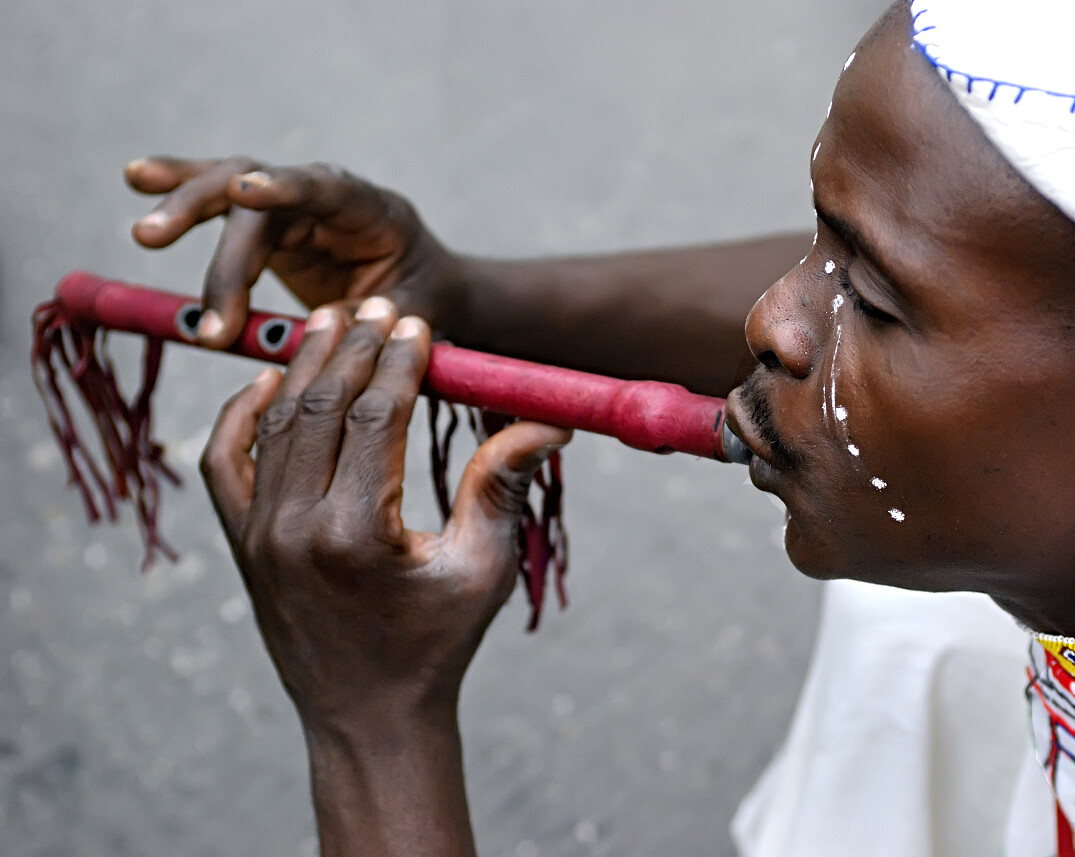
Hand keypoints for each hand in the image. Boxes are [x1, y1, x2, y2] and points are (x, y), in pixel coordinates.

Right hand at [126, 156, 461, 349]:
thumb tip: (326, 329)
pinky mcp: (268, 222)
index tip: (244, 192)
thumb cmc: (424, 299)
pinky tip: (136, 179)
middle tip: (166, 263)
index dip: (285, 187)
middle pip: (260, 196)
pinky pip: (221, 203)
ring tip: (143, 233)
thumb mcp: (414, 315)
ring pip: (231, 190)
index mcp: (373, 211)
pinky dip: (181, 189)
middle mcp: (327, 194)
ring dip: (184, 207)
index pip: (326, 190)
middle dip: (213, 230)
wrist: (425, 286)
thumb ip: (375, 321)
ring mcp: (294, 202)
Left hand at [200, 295, 570, 727]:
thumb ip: (503, 485)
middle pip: (321, 408)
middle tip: (381, 307)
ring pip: (274, 425)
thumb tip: (548, 419)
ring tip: (332, 321)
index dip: (399, 365)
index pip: (376, 418)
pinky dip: (240, 415)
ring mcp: (258, 536)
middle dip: (353, 350)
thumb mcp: (482, 568)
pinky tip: (267, 382)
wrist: (367, 716)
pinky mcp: (241, 545)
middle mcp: (294, 529)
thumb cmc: (438, 644)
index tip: (418, 327)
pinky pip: (225, 463)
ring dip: (304, 368)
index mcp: (357, 534)